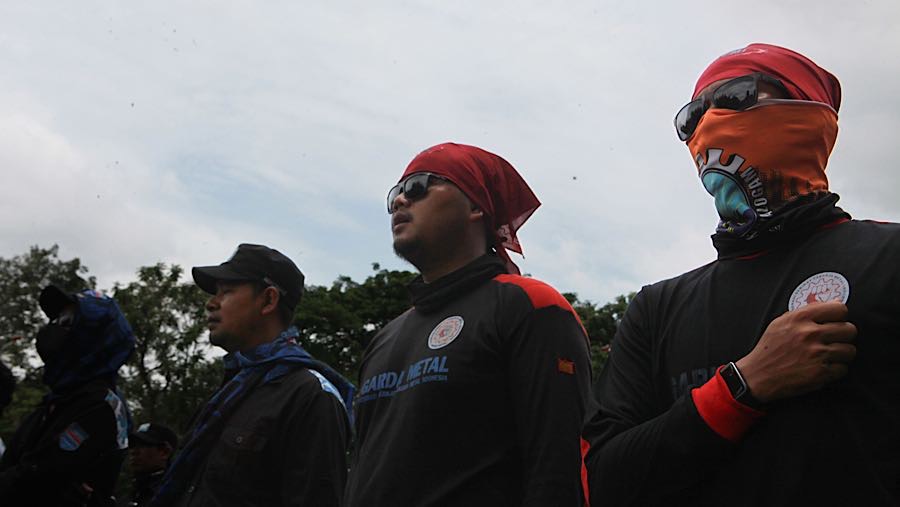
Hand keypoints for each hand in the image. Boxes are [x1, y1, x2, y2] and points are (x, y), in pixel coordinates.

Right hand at [736, 301, 856, 403]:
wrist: (758, 376)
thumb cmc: (770, 349)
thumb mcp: (781, 322)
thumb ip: (807, 311)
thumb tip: (835, 302)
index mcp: (800, 318)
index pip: (839, 308)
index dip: (839, 315)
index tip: (835, 321)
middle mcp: (810, 334)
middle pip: (849, 329)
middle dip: (844, 335)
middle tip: (834, 340)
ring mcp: (817, 354)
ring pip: (850, 350)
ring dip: (841, 354)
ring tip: (828, 355)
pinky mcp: (820, 373)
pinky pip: (843, 368)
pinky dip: (835, 370)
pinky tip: (823, 367)